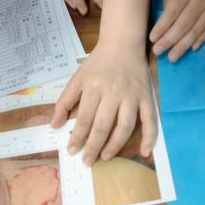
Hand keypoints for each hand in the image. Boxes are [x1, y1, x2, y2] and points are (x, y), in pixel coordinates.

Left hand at [52, 45, 156, 165]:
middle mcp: (113, 92)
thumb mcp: (77, 77)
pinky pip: (150, 120)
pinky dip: (149, 137)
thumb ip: (65, 101)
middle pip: (103, 125)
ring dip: (115, 145)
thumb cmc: (97, 62)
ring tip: (105, 157)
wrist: (122, 43)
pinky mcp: (146, 97)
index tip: (72, 151)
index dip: (78, 137)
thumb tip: (54, 125)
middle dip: (93, 146)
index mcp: (94, 87)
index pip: (85, 118)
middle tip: (87, 161)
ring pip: (125, 126)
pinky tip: (144, 152)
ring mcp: (132, 96)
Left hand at [149, 0, 204, 61]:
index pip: (172, 12)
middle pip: (183, 24)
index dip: (162, 27)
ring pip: (196, 30)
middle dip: (170, 40)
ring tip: (173, 57)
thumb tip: (165, 20)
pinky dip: (200, 40)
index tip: (153, 39)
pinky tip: (192, 48)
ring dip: (183, 46)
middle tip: (159, 52)